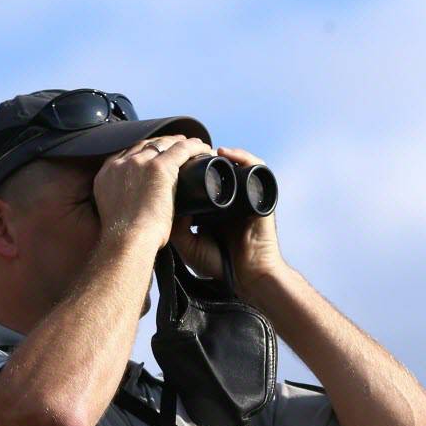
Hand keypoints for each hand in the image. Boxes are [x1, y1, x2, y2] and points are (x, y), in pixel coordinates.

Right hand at [92, 135, 214, 248]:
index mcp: (107, 173)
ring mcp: (139, 163)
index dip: (145, 151)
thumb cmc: (124, 237)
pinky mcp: (159, 167)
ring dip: (179, 142)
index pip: (129, 152)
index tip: (157, 155)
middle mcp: (121, 163)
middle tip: (177, 147)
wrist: (127, 240)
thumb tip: (136, 204)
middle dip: (163, 144)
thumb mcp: (113, 211)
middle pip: (146, 144)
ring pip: (164, 143)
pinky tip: (203, 148)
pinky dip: (194, 146)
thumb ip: (121, 199)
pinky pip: (182, 148)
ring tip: (193, 146)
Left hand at [168, 145, 286, 300]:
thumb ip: (175, 225)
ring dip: (218, 154)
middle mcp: (228, 198)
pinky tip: (225, 152)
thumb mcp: (188, 243)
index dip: (184, 171)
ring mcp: (245, 194)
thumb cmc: (218, 264)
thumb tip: (163, 199)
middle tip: (181, 152)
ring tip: (201, 149)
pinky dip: (241, 156)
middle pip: (214, 170)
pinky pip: (255, 167)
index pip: (198, 182)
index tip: (167, 164)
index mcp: (210, 207)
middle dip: (198, 159)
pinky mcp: (262, 194)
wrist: (247, 276)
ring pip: (233, 165)